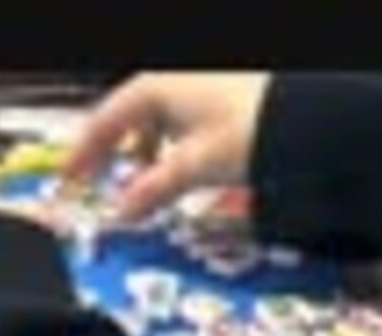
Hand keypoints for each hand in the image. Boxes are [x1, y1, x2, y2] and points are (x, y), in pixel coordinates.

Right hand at [63, 72, 272, 221]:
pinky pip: (181, 119)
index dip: (84, 152)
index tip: (71, 177)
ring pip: (156, 118)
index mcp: (157, 87)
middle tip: (98, 181)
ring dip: (144, 150)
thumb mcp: (193, 167)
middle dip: (112, 152)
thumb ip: (152, 190)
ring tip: (143, 180)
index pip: (105, 120)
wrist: (310, 121)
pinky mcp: (222, 97)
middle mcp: (176, 79)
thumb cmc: (251, 130)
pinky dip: (171, 144)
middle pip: (128, 117)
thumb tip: (123, 211)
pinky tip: (181, 164)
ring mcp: (200, 85)